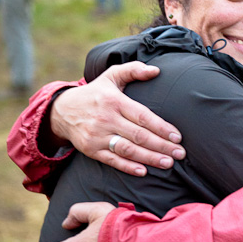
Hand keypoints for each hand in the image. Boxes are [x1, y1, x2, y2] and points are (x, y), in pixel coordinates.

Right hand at [50, 62, 185, 175]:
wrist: (61, 110)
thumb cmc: (95, 93)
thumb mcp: (111, 76)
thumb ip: (133, 70)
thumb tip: (156, 70)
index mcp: (115, 101)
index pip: (142, 116)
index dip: (161, 127)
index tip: (178, 136)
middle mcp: (106, 119)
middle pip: (138, 135)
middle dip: (162, 146)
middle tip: (180, 154)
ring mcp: (97, 136)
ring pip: (128, 150)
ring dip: (149, 158)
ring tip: (168, 163)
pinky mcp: (91, 150)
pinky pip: (112, 160)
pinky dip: (128, 167)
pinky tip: (144, 171)